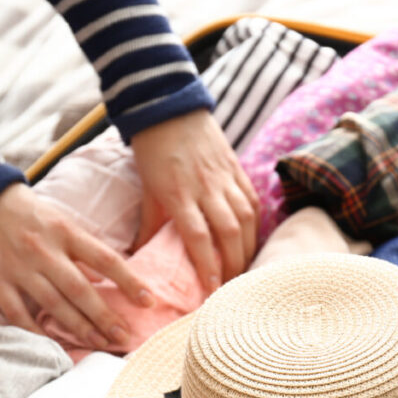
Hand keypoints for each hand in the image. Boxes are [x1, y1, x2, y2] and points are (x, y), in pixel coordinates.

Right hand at [0, 183, 152, 347]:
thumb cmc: (28, 213)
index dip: (129, 281)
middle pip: (80, 289)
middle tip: (123, 336)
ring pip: (53, 304)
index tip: (148, 301)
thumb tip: (107, 278)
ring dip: (79, 327)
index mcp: (66, 232)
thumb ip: (83, 247)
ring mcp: (19, 268)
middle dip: (104, 316)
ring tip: (99, 343)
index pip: (105, 259)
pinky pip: (17, 313)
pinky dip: (35, 331)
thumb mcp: (61, 221)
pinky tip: (53, 344)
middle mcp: (45, 251)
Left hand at [131, 109, 258, 289]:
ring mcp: (225, 177)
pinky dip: (256, 225)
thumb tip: (141, 257)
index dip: (207, 264)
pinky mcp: (237, 169)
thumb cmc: (153, 152)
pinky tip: (254, 242)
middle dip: (233, 263)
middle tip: (231, 288)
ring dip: (248, 248)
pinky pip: (253, 202)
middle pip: (228, 231)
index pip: (198, 236)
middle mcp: (206, 187)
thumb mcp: (147, 189)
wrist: (169, 108)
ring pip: (246, 218)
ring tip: (245, 271)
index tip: (211, 289)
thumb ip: (149, 224)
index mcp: (179, 193)